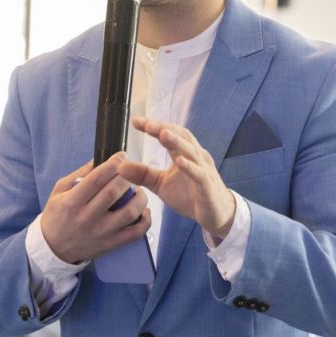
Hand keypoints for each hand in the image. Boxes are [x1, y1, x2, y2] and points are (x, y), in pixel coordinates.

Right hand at [40, 154, 150, 263]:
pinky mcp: (110, 244)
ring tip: (138, 191)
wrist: (53, 249)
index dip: (112, 164)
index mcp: (72, 201)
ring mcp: (100, 232)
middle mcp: (87, 217)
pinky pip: (135, 233)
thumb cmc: (56, 216)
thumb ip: (80, 174)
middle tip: (130, 171)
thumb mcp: (59, 191)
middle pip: (114, 192)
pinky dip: (144, 220)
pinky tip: (143, 211)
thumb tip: (99, 158)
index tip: (121, 156)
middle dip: (127, 177)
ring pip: (128, 212)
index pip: (97, 178)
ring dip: (139, 198)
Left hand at [117, 118, 235, 239]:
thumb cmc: (190, 196)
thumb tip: (120, 166)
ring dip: (177, 142)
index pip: (170, 134)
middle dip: (164, 129)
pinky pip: (199, 174)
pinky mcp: (208, 186)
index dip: (155, 126)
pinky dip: (190, 166)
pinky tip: (179, 161)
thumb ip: (143, 175)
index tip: (136, 121)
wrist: (215, 215)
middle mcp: (196, 157)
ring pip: (191, 152)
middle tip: (147, 124)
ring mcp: (204, 170)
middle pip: (181, 137)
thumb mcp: (161, 184)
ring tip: (163, 134)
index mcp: (184, 154)